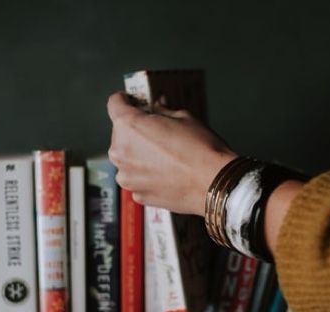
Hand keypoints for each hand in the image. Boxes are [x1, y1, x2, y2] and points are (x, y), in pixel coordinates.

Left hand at [107, 92, 236, 215]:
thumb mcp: (184, 118)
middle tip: (158, 132)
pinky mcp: (138, 194)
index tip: (132, 101)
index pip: (114, 104)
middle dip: (136, 130)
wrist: (214, 184)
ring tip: (165, 156)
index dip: (124, 100)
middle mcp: (121, 152)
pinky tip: (167, 173)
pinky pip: (137, 178)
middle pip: (120, 133)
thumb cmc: (201, 150)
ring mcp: (127, 177)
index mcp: (129, 126)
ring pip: (127, 159)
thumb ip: (163, 111)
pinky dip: (147, 174)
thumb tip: (158, 107)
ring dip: (140, 154)